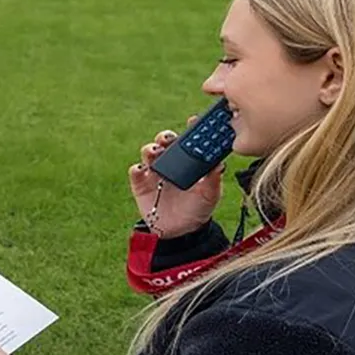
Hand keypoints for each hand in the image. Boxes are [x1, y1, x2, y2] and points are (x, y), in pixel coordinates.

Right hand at [128, 115, 222, 238]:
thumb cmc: (198, 210)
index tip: (193, 122)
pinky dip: (137, 168)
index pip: (188, 140)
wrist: (181, 232)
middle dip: (165, 136)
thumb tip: (219, 165)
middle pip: (165, 142)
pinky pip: (135, 172)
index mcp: (188, 161)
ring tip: (154, 152)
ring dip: (150, 149)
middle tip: (168, 138)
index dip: (190, 129)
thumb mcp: (211, 195)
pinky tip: (142, 170)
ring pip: (148, 153)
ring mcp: (154, 173)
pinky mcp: (140, 184)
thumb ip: (214, 180)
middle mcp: (170, 163)